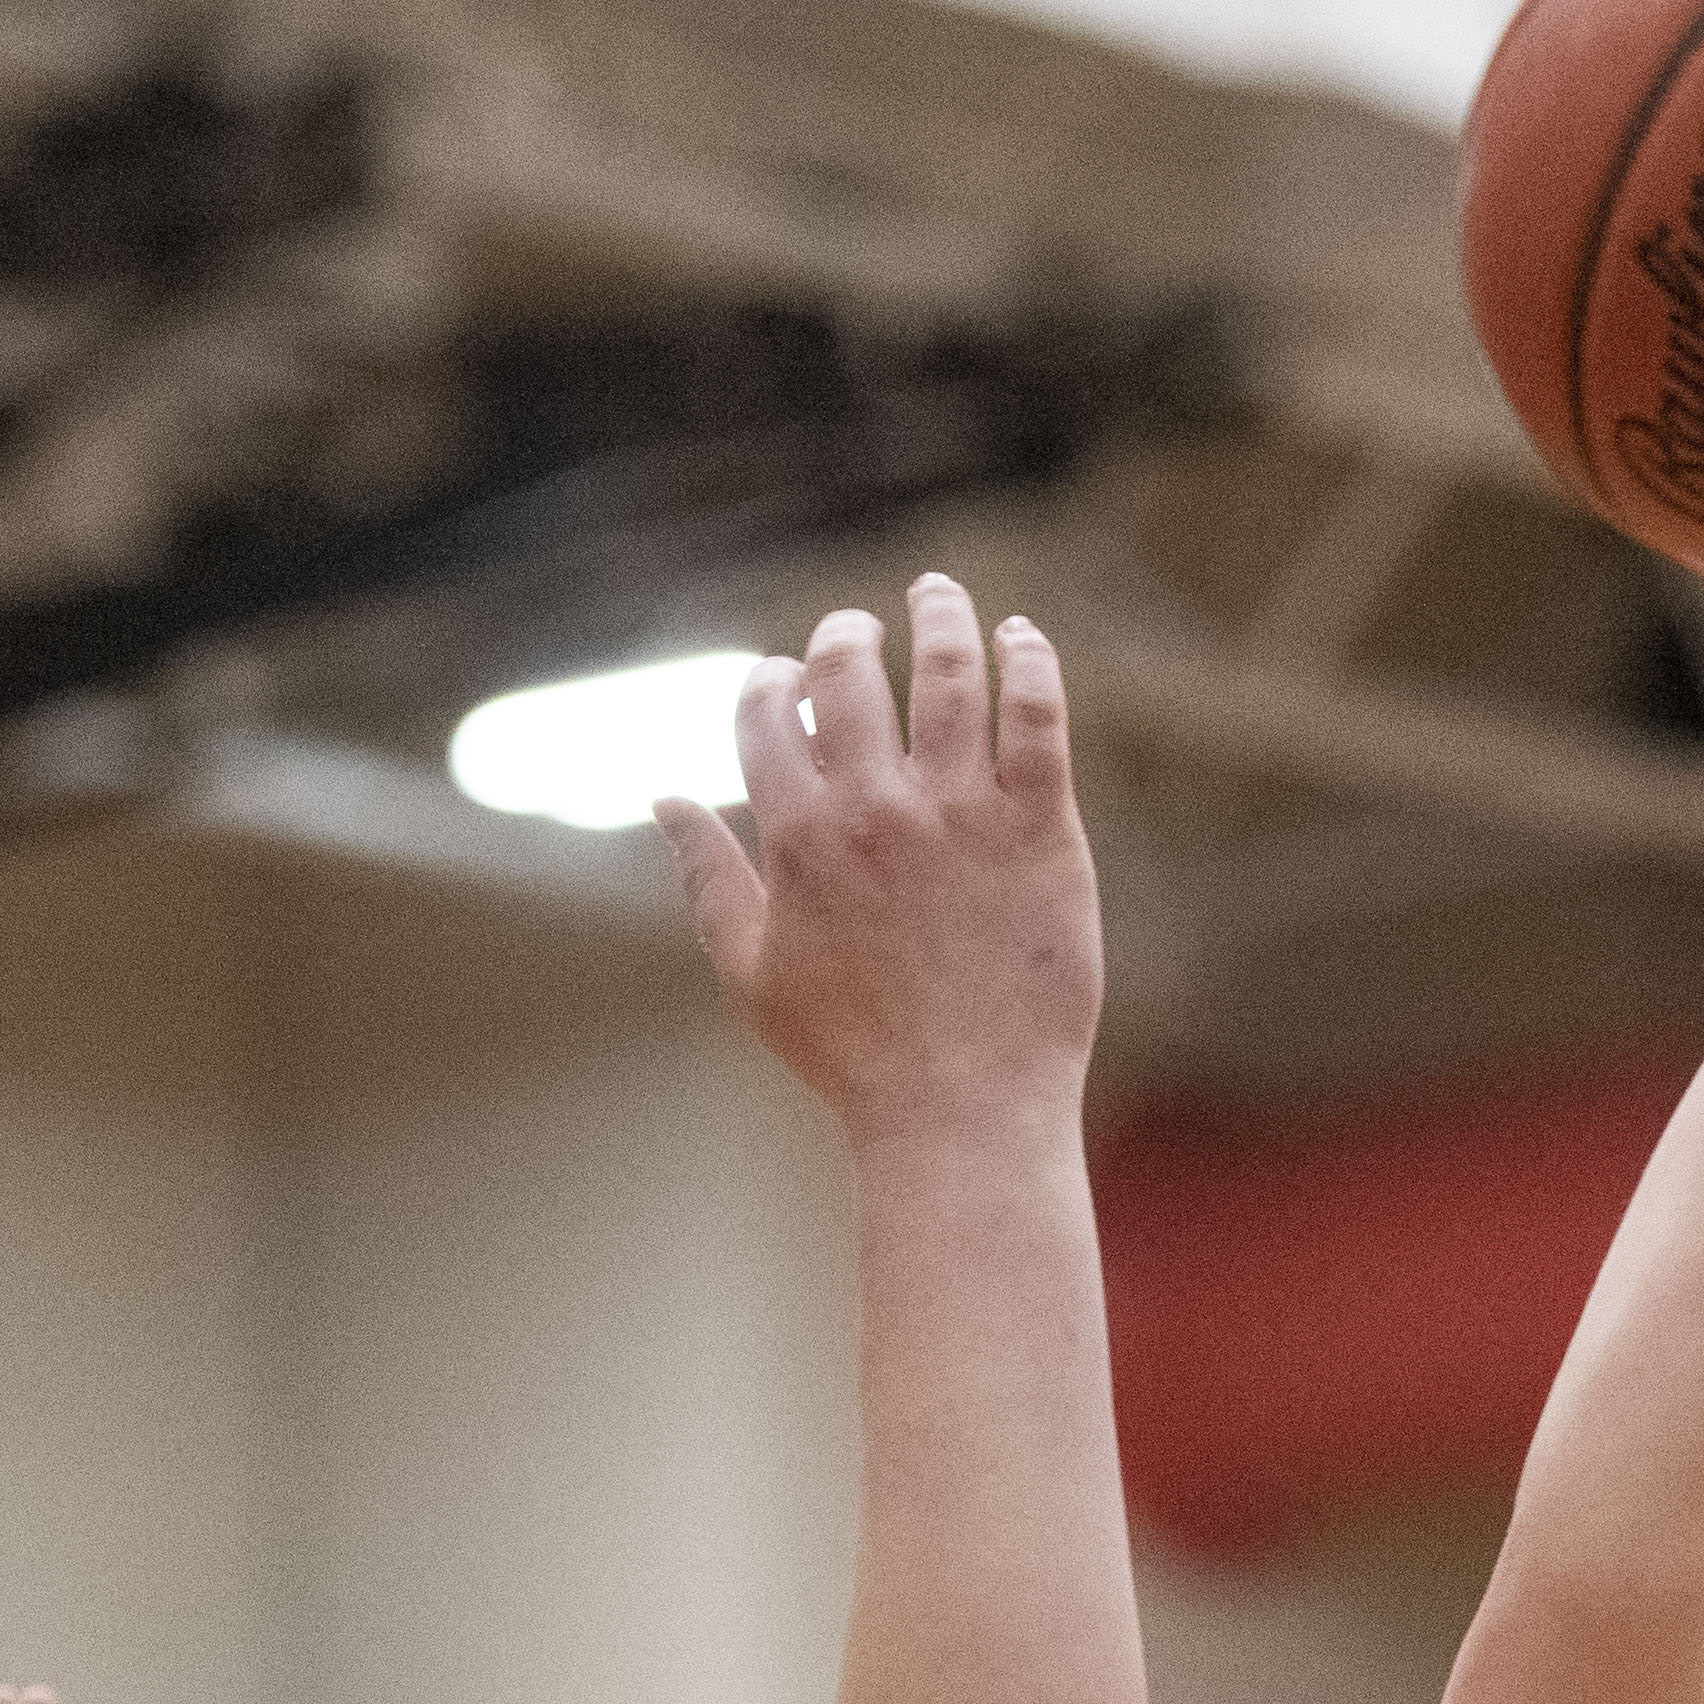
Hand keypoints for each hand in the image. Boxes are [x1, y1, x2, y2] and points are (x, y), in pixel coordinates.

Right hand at [664, 574, 1104, 1123]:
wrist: (962, 1110)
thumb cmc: (852, 1054)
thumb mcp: (751, 969)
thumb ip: (706, 876)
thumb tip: (662, 799)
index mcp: (796, 839)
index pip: (767, 716)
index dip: (770, 681)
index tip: (784, 674)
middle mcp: (874, 811)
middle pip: (849, 674)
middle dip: (844, 633)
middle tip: (859, 625)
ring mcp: (960, 814)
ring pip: (948, 673)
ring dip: (940, 616)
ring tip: (939, 593)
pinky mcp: (1040, 829)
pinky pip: (1036, 717)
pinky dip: (1028, 662)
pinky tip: (1022, 638)